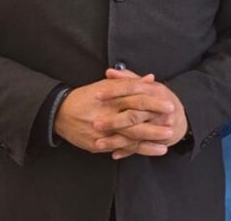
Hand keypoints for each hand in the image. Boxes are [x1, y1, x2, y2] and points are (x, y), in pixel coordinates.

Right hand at [54, 74, 176, 157]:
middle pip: (133, 120)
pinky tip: (147, 151)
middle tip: (172, 127)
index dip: (154, 102)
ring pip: (127, 138)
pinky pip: (117, 148)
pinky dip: (133, 151)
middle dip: (154, 126)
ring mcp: (100, 131)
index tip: (170, 105)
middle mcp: (105, 114)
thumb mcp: (106, 84)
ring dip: (147, 143)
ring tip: (165, 145)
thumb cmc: (86, 96)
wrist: (58, 113)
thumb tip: (151, 78)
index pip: (136, 98)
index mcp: (110, 97)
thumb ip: (129, 82)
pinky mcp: (96, 144)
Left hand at [99, 68, 188, 159]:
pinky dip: (128, 151)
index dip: (114, 91)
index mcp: (155, 90)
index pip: (132, 88)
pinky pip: (142, 146)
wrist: (180, 118)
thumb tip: (110, 72)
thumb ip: (128, 79)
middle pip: (134, 114)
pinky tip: (114, 153)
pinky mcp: (162, 138)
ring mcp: (161, 124)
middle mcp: (160, 107)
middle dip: (114, 120)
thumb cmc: (160, 100)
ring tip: (99, 143)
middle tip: (96, 124)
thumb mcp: (148, 86)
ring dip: (117, 139)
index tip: (97, 95)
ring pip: (136, 133)